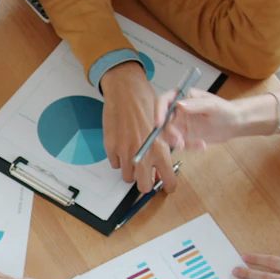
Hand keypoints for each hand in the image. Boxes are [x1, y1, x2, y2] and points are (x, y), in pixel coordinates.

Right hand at [101, 62, 173, 193]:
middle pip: (143, 186)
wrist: (126, 92)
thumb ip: (163, 150)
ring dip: (131, 170)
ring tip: (134, 157)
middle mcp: (142, 155)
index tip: (166, 185)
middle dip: (145, 182)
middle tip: (147, 174)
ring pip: (127, 177)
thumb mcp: (163, 128)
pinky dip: (119, 159)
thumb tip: (161, 169)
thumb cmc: (146, 104)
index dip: (167, 185)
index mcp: (160, 150)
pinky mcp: (111, 147)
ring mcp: (125, 152)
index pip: (168, 181)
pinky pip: (115, 164)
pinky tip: (123, 146)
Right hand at [154, 88, 246, 151]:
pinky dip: (187, 147)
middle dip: (169, 133)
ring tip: (194, 145)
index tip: (159, 124)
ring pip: (167, 134)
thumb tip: (178, 104)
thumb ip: (196, 105)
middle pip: (162, 120)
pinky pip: (178, 143)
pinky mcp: (184, 135)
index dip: (158, 111)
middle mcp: (177, 109)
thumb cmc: (226, 110)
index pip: (163, 101)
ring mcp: (180, 123)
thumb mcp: (213, 106)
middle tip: (179, 142)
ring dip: (176, 142)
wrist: (234, 124)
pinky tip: (201, 145)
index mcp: (182, 97)